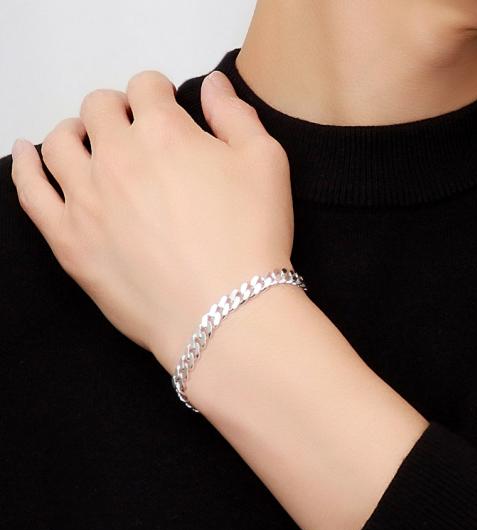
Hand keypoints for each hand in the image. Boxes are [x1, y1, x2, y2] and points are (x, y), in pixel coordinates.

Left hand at [10, 69, 294, 371]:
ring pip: (60, 143)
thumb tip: (213, 86)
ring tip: (89, 141)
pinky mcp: (70, 240)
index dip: (157, 91)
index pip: (146, 88)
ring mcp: (86, 199)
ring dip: (75, 131)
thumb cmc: (250, 241)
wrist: (226, 312)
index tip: (164, 104)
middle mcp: (116, 157)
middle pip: (99, 109)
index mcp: (163, 132)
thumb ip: (236, 116)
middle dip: (117, 108)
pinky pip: (31, 192)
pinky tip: (28, 155)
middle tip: (132, 126)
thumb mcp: (267, 164)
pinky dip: (26, 166)